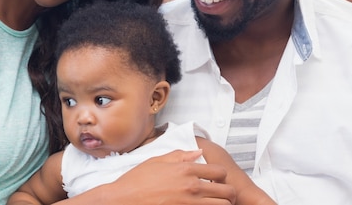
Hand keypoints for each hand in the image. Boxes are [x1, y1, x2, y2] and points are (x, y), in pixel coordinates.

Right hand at [94, 150, 236, 204]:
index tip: (217, 180)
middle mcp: (191, 186)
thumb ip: (180, 155)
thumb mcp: (157, 161)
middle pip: (227, 191)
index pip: (220, 171)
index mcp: (186, 169)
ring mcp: (189, 203)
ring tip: (215, 203)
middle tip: (223, 195)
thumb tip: (198, 152)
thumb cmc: (137, 181)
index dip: (222, 176)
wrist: (123, 200)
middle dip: (229, 193)